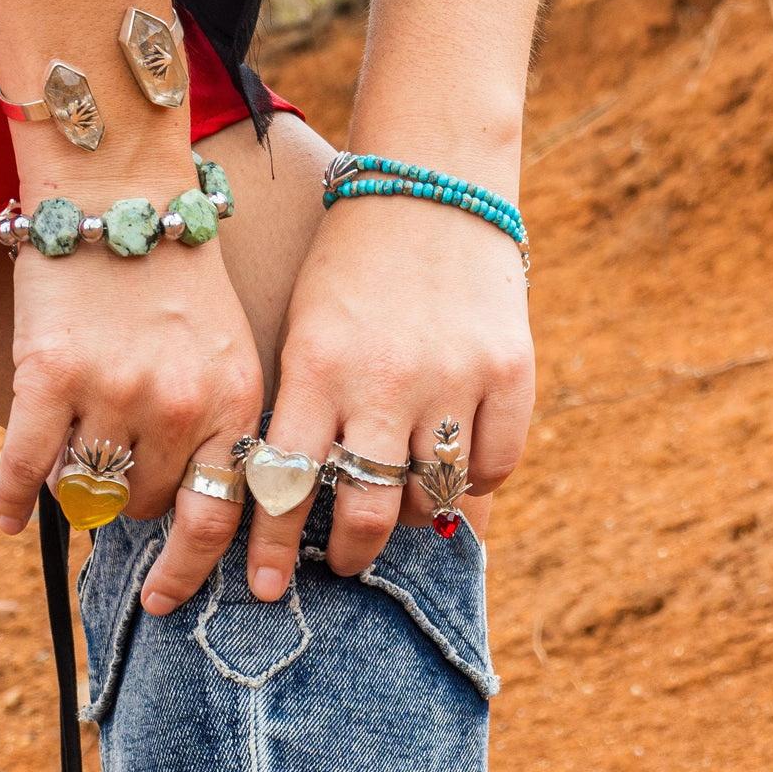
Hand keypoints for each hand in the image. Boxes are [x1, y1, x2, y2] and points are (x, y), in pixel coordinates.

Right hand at [0, 236, 262, 613]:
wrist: (124, 198)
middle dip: (134, 498)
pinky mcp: (49, 376)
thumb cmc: (182, 279)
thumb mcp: (232, 352)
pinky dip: (16, 502)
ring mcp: (114, 393)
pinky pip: (28, 468)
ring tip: (82, 456)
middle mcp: (179, 406)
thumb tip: (189, 509)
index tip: (166, 601)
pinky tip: (11, 520)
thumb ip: (220, 427)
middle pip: (146, 505)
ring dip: (84, 487)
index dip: (191, 569)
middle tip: (122, 468)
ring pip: (89, 490)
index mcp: (234, 402)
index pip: (217, 516)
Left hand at [244, 194, 534, 600]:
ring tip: (399, 504)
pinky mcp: (510, 369)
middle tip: (343, 561)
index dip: (271, 549)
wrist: (429, 184)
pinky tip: (454, 466)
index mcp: (315, 365)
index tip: (262, 587)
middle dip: (348, 551)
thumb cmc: (352, 263)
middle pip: (364, 509)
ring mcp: (453, 376)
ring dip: (411, 515)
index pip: (284, 483)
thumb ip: (304, 409)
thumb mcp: (306, 327)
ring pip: (432, 496)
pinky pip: (495, 465)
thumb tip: (302, 499)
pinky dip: (473, 480)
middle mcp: (384, 379)